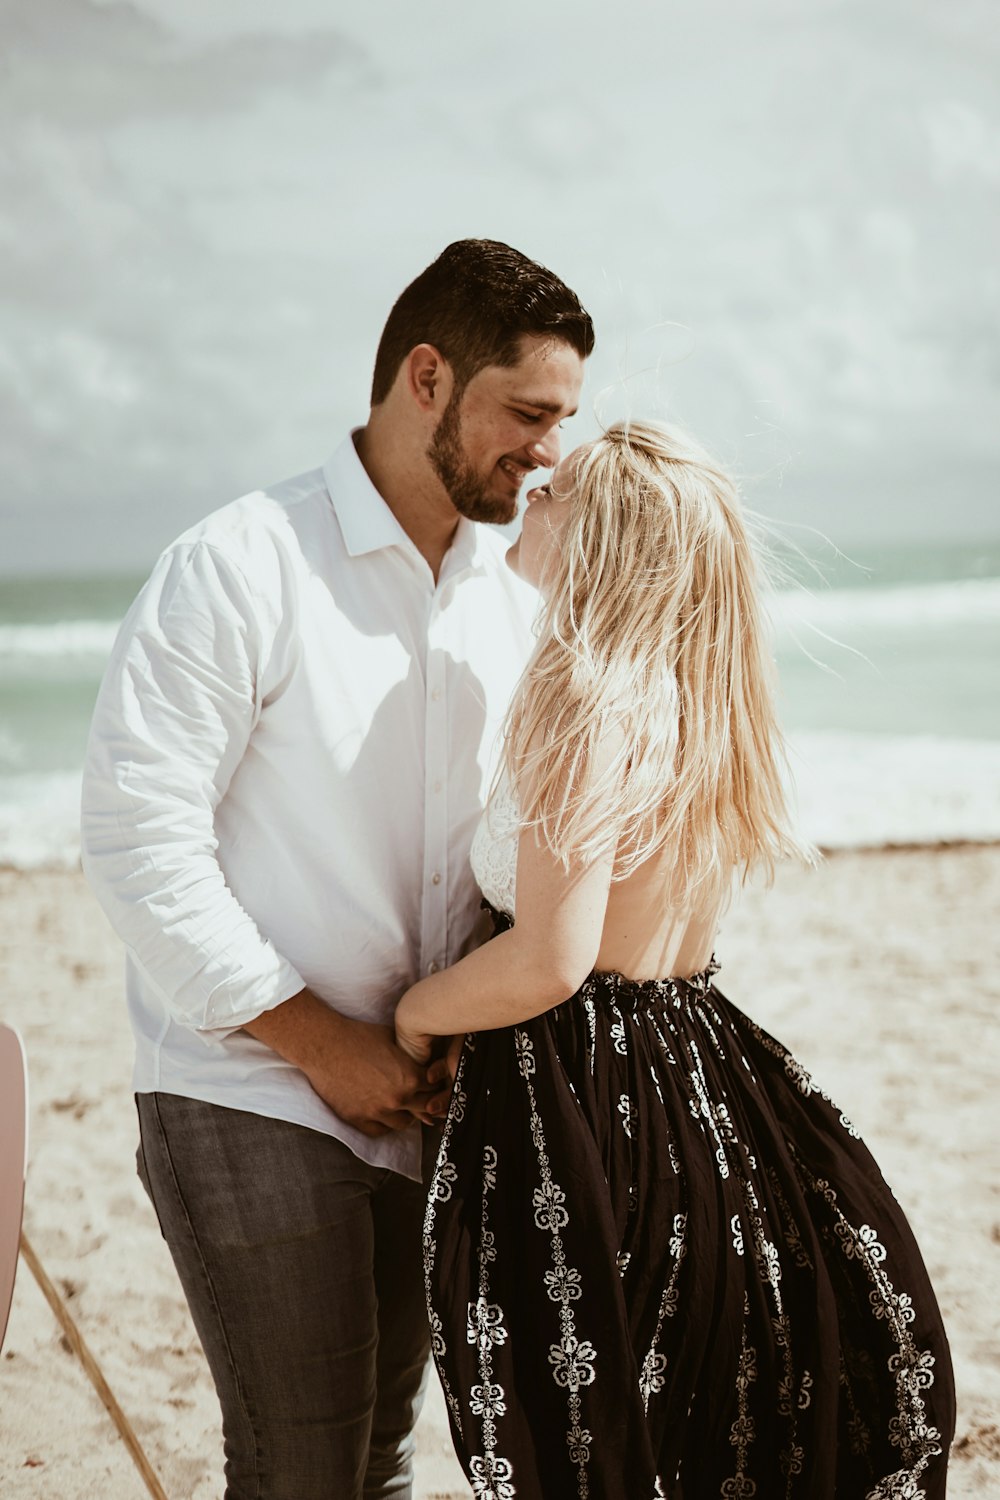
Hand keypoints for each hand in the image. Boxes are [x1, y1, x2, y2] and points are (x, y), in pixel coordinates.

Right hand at [244, 993, 449, 1135]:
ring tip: (401, 1105)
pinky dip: (383, 1124)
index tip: (430, 1083)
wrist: (324, 1045)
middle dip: (423, 1100)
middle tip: (420, 1096)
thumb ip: (412, 1054)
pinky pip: (379, 1131)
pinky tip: (383, 1114)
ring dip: (405, 1114)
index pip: (434, 1089)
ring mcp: (377, 1112)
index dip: (433, 1084)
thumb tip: (425, 1056)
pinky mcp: (357, 1119)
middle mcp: (396, 1098)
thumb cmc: (358, 1035)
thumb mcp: (393, 1038)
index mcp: (409, 1077)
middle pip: (423, 1109)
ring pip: (403, 1124)